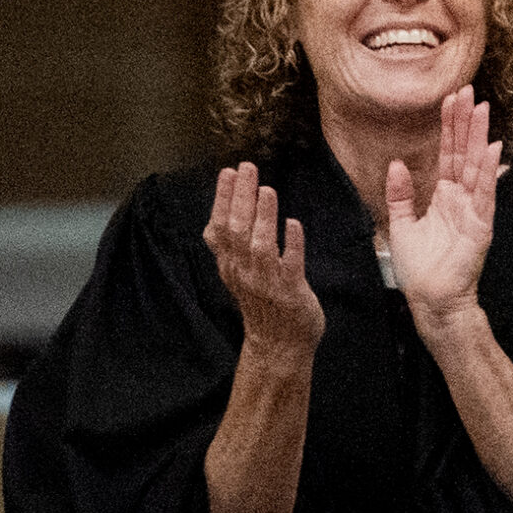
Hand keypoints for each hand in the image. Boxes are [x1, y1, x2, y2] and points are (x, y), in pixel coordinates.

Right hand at [203, 162, 325, 354]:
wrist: (278, 344)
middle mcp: (243, 271)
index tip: (227, 172)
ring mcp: (266, 282)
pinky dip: (291, 244)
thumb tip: (226, 206)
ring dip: (263, 217)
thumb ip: (232, 242)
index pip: (218, 228)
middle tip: (247, 168)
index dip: (221, 200)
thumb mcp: (238, 270)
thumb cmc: (262, 301)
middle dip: (241, 197)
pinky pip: (290, 265)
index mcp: (230, 265)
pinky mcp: (290, 291)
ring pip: (260, 247)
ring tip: (267, 190)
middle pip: (236, 231)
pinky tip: (293, 224)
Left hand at [385, 86, 502, 332]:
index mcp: (444, 196)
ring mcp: (474, 210)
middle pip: (464, 152)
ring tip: (482, 109)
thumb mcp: (400, 225)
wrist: (430, 300)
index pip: (448, 154)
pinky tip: (491, 149)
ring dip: (479, 137)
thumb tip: (396, 164)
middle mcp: (462, 198)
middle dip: (466, 122)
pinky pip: (484, 194)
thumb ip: (400, 195)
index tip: (450, 99)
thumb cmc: (419, 269)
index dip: (449, 127)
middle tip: (468, 90)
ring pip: (476, 166)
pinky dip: (489, 171)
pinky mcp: (481, 225)